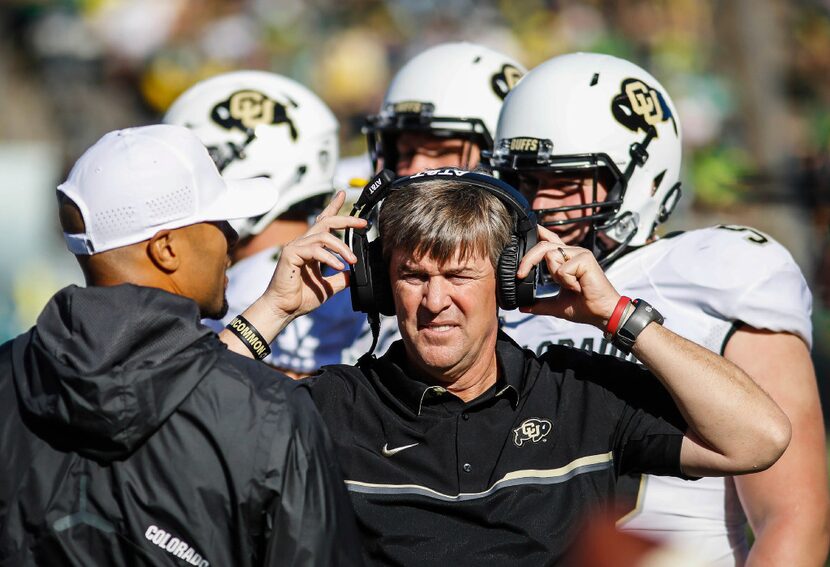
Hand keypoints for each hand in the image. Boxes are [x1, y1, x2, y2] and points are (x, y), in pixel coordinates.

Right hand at [260, 191, 366, 322]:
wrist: (284, 310)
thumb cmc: (301, 298)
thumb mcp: (328, 286)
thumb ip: (340, 277)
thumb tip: (354, 273)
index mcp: (311, 248)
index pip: (323, 223)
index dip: (333, 207)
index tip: (343, 195)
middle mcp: (303, 244)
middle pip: (326, 222)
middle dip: (346, 219)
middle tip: (362, 223)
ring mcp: (295, 247)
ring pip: (323, 236)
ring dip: (342, 247)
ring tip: (352, 260)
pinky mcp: (291, 255)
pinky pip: (315, 250)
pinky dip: (330, 257)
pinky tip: (339, 266)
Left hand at [515, 225, 620, 328]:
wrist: (602, 314)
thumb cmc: (585, 307)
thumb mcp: (556, 305)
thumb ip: (539, 303)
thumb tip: (523, 307)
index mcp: (566, 259)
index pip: (548, 239)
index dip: (536, 234)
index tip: (521, 236)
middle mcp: (572, 252)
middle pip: (543, 245)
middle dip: (528, 260)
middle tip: (520, 275)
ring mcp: (580, 253)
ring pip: (550, 255)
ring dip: (556, 276)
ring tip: (572, 286)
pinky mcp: (585, 258)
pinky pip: (562, 268)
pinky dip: (566, 282)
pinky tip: (579, 286)